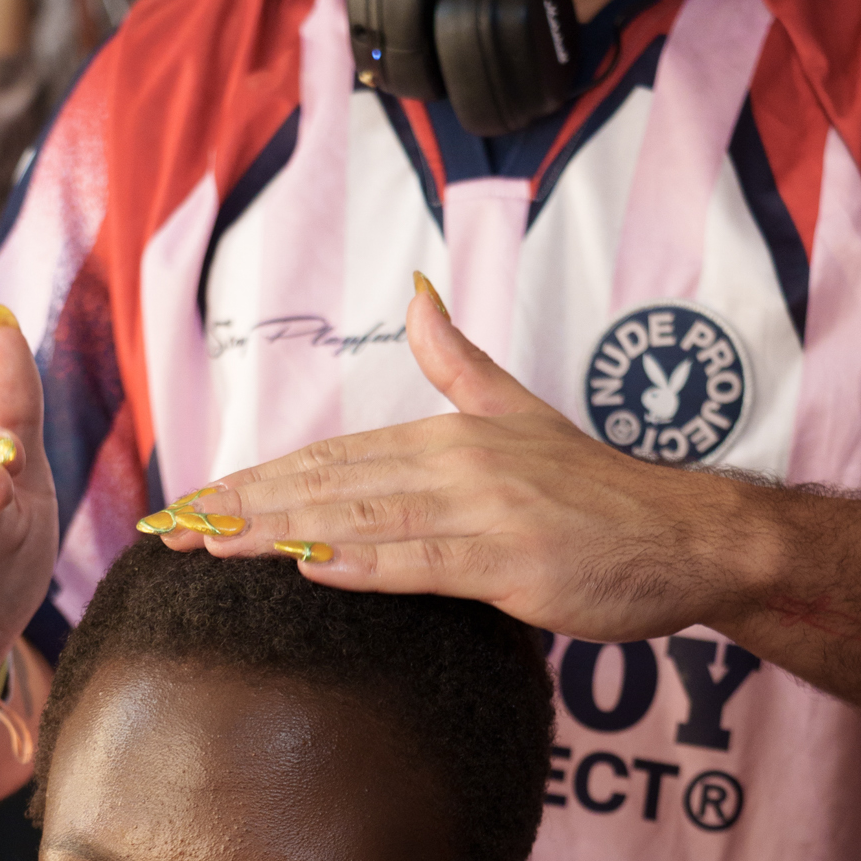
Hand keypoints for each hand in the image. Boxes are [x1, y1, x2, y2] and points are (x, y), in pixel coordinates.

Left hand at [169, 284, 772, 643]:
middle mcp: (457, 463)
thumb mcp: (523, 413)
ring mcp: (484, 512)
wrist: (690, 536)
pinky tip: (309, 567)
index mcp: (449, 435)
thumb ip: (460, 359)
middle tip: (170, 528)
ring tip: (210, 548)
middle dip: (241, 508)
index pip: (329, 458)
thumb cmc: (603, 496)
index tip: (190, 500)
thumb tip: (415, 293)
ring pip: (361, 518)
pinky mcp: (512, 563)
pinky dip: (364, 562)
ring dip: (279, 534)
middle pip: (327, 484)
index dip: (254, 479)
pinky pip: (424, 564)